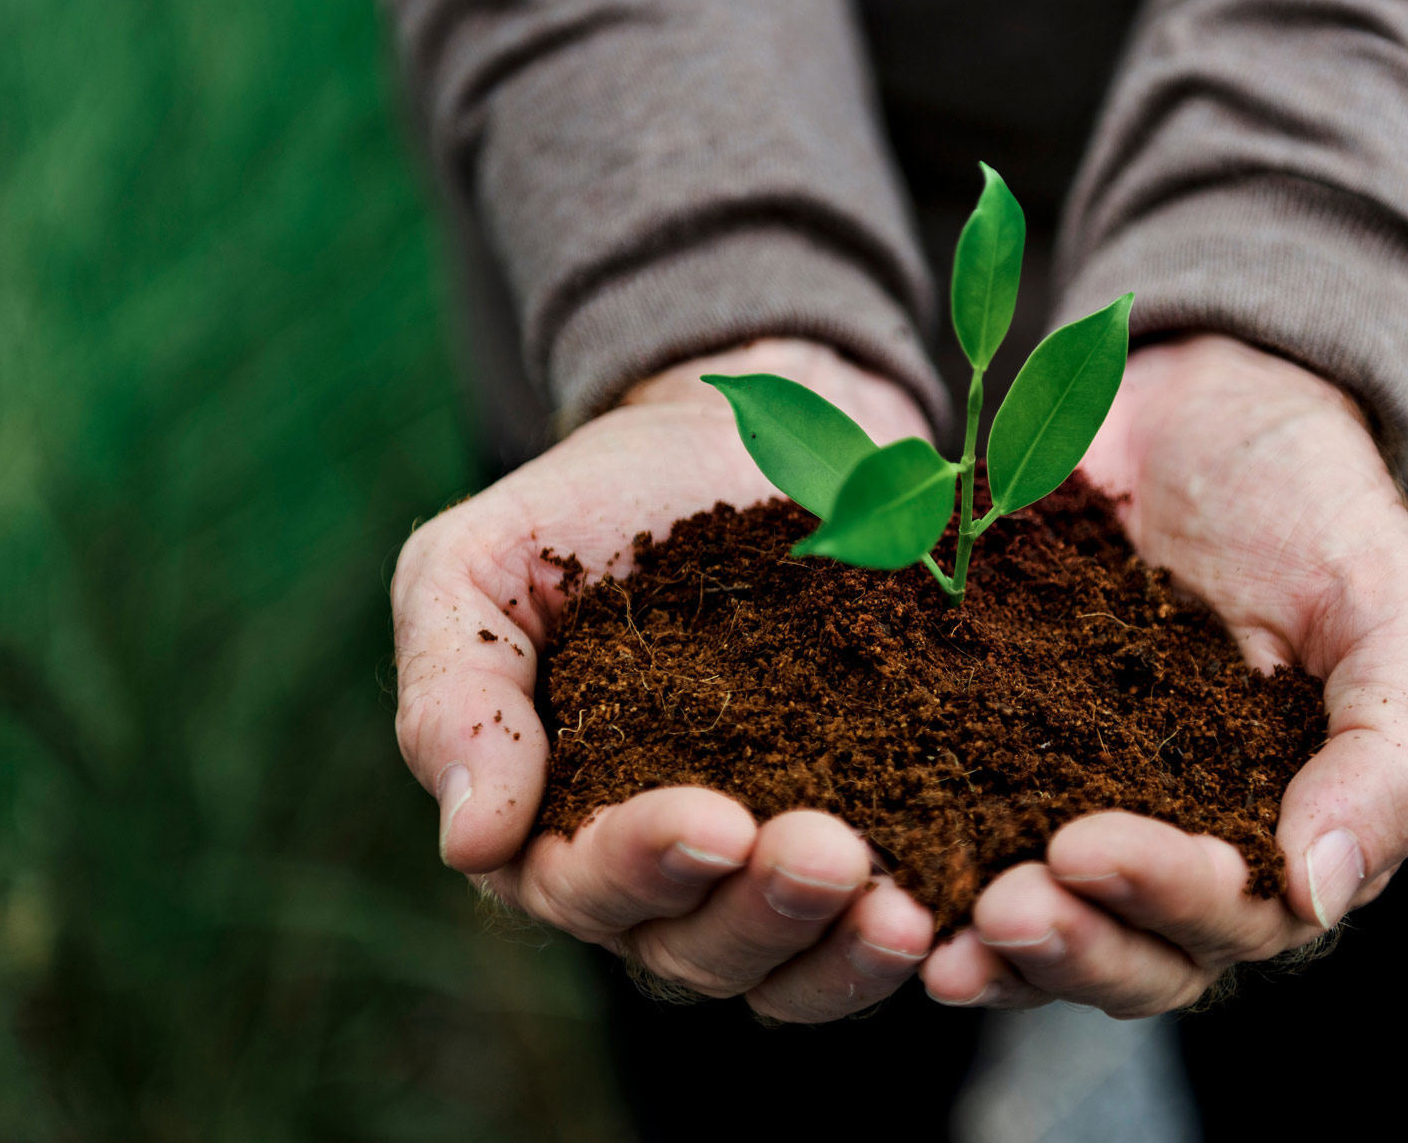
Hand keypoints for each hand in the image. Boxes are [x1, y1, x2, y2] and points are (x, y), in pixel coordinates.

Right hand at [393, 339, 940, 1020]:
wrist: (728, 440)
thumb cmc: (581, 509)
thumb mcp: (476, 569)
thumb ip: (454, 694)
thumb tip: (470, 843)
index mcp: (545, 823)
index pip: (577, 885)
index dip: (642, 866)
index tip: (713, 819)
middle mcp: (653, 875)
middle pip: (690, 951)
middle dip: (757, 915)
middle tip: (829, 853)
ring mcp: (757, 869)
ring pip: (785, 969)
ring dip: (838, 953)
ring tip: (900, 907)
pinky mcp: (860, 837)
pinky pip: (871, 931)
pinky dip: (906, 938)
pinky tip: (953, 911)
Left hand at [921, 333, 1407, 1015]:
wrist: (1193, 410)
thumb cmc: (1315, 513)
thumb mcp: (1394, 614)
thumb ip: (1394, 755)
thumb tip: (1318, 893)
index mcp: (1274, 838)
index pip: (1228, 919)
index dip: (1161, 901)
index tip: (1085, 849)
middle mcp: (1164, 846)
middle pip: (1120, 951)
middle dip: (1062, 944)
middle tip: (998, 907)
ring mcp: (1062, 805)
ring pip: (1029, 920)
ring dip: (981, 941)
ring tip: (924, 930)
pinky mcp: (976, 752)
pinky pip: (940, 825)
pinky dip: (908, 856)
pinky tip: (862, 865)